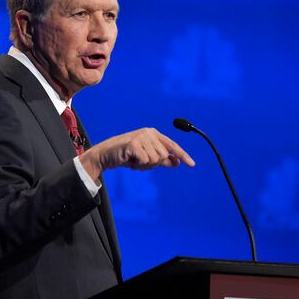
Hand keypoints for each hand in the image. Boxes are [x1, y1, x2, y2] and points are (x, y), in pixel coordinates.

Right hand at [79, 128, 194, 180]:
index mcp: (153, 133)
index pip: (172, 145)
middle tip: (139, 162)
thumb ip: (162, 160)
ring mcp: (141, 137)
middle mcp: (149, 133)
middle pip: (163, 155)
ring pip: (155, 160)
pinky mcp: (134, 143)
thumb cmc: (127, 156)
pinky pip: (146, 161)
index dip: (182, 155)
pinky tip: (129, 160)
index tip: (192, 164)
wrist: (106, 155)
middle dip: (153, 164)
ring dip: (145, 165)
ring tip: (134, 160)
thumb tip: (177, 162)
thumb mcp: (146, 158)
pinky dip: (138, 165)